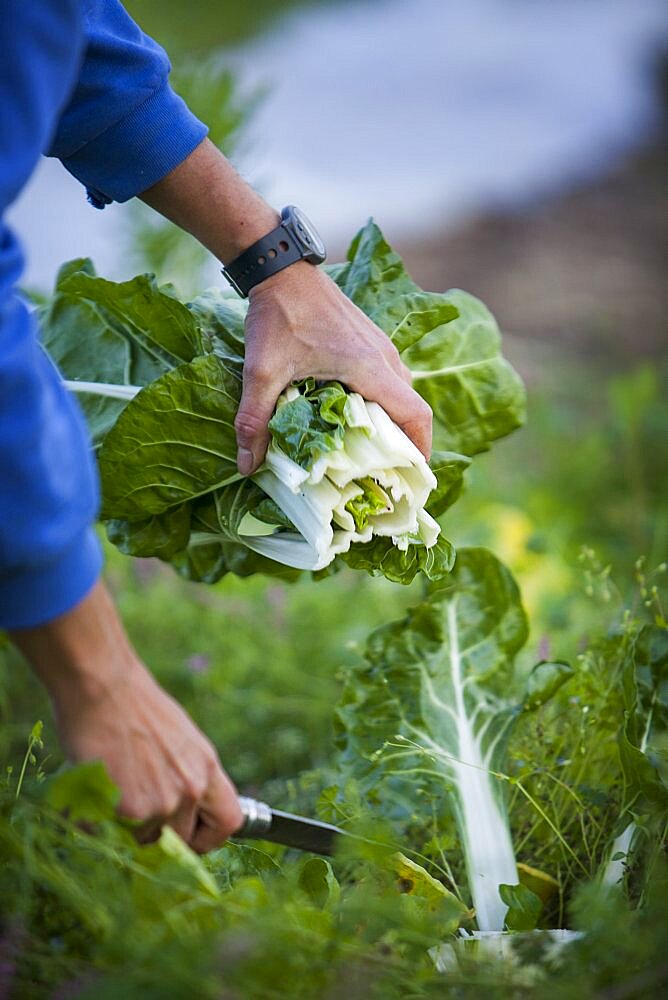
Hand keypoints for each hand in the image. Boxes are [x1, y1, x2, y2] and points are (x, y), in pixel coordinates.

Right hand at [11, 581, 241, 851]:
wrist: (104, 686)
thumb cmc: (133, 706)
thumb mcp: (179, 739)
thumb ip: (185, 774)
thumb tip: (182, 807)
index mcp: (207, 767)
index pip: (229, 821)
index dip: (209, 838)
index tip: (190, 840)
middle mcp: (191, 788)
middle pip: (181, 840)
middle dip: (157, 833)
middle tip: (133, 810)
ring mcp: (163, 801)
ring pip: (143, 839)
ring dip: (125, 823)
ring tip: (112, 785)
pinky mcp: (132, 809)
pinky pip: (113, 833)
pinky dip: (98, 819)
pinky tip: (94, 787)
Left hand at [235, 261, 431, 474]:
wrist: (281, 267)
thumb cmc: (278, 315)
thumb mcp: (262, 371)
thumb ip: (254, 419)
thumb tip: (248, 466)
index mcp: (370, 368)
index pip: (415, 415)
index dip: (420, 450)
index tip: (412, 477)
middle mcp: (383, 357)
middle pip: (410, 409)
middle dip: (403, 443)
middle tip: (383, 474)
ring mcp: (378, 345)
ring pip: (400, 393)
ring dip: (391, 421)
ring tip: (368, 451)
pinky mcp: (368, 339)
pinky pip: (387, 378)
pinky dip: (381, 402)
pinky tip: (353, 416)